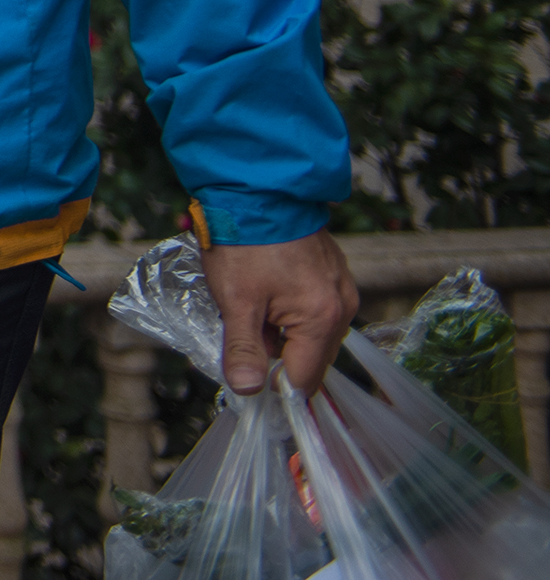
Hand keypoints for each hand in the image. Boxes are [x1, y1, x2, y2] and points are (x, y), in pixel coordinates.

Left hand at [204, 229, 358, 395]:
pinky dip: (287, 308)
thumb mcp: (236, 301)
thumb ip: (243, 349)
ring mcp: (342, 287)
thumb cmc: (245, 243)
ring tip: (252, 297)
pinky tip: (265, 285)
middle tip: (244, 318)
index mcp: (324, 319)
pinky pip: (312, 308)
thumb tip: (248, 390)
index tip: (245, 369)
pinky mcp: (332, 273)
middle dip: (273, 349)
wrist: (256, 188)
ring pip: (309, 332)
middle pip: (308, 356)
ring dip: (278, 327)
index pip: (304, 379)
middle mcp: (344, 307)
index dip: (272, 382)